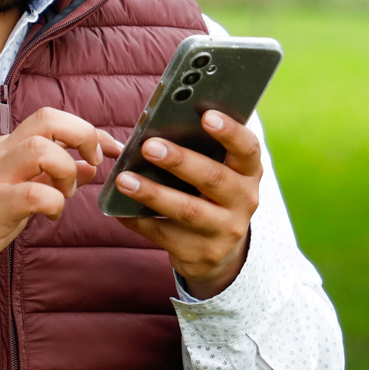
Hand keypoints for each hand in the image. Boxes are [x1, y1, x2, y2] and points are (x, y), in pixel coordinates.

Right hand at [0, 108, 121, 291]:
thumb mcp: (21, 192)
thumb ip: (54, 176)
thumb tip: (89, 168)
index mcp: (8, 147)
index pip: (53, 119)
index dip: (89, 130)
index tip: (111, 149)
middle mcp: (1, 154)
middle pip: (48, 118)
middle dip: (83, 134)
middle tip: (93, 163)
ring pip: (40, 148)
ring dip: (66, 169)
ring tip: (65, 193)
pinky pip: (33, 193)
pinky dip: (53, 203)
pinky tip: (50, 216)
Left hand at [115, 110, 260, 299]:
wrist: (220, 252)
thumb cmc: (210, 195)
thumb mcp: (220, 173)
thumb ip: (202, 152)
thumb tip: (157, 128)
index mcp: (248, 172)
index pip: (247, 148)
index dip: (230, 131)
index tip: (206, 115)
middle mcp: (243, 201)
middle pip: (213, 178)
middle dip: (179, 160)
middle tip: (149, 146)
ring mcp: (225, 230)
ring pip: (188, 210)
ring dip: (153, 193)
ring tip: (124, 179)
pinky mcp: (202, 254)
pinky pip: (164, 234)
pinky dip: (139, 220)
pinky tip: (119, 209)